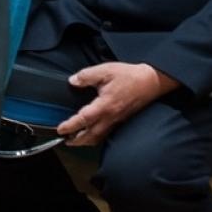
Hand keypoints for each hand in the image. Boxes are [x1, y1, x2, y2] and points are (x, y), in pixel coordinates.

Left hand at [57, 62, 177, 146]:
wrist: (151, 81)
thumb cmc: (129, 76)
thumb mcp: (105, 70)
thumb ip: (86, 76)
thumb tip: (73, 81)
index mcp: (104, 105)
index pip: (83, 120)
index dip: (70, 126)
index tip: (60, 129)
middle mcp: (110, 117)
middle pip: (90, 135)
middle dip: (76, 140)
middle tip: (65, 140)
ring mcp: (117, 121)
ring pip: (99, 137)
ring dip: (85, 141)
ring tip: (75, 140)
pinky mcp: (122, 120)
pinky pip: (107, 134)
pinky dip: (96, 137)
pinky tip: (93, 133)